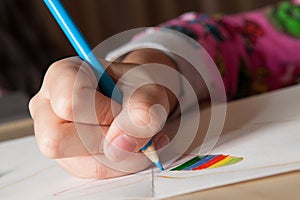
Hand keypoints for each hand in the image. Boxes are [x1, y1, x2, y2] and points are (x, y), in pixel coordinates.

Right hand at [29, 49, 179, 178]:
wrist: (143, 98)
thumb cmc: (140, 86)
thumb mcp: (149, 86)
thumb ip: (142, 105)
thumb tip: (120, 141)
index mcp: (63, 75)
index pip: (68, 103)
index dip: (103, 113)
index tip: (123, 108)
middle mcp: (50, 105)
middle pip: (56, 140)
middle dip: (106, 141)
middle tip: (130, 128)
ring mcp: (55, 134)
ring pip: (77, 163)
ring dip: (120, 156)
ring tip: (140, 139)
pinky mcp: (70, 156)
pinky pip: (92, 172)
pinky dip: (121, 165)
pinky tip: (133, 148)